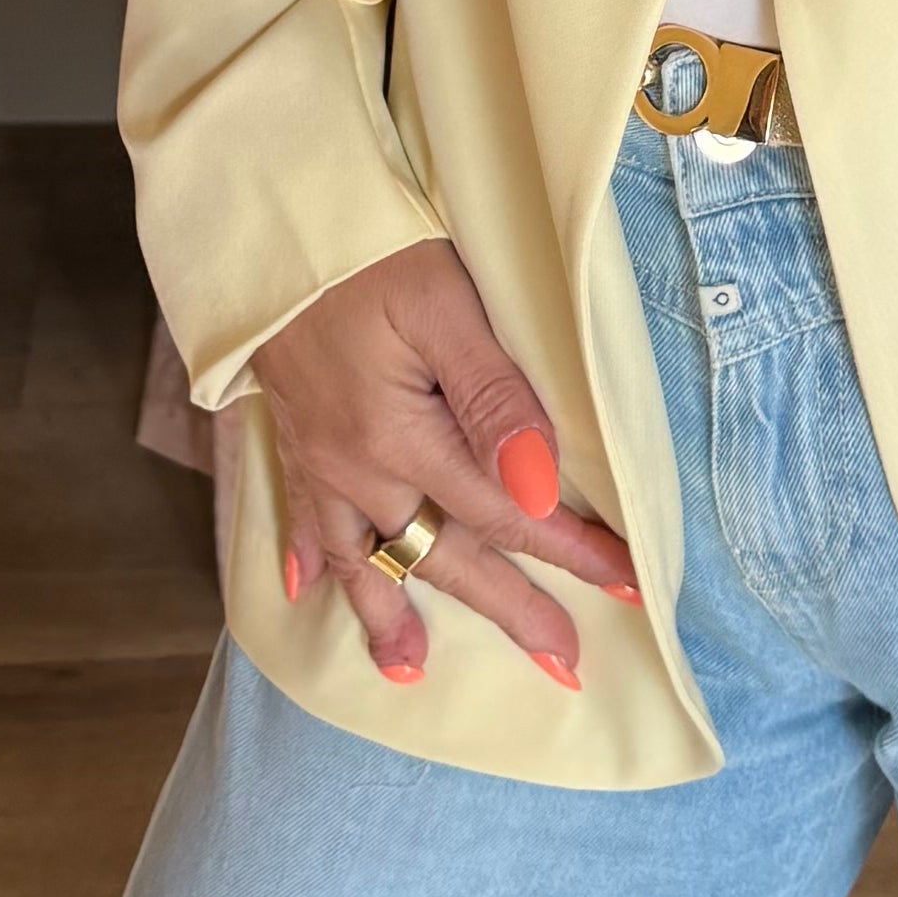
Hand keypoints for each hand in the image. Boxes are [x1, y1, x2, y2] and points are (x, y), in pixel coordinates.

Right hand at [245, 239, 640, 695]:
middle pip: (445, 555)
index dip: (568, 550)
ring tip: (409, 673)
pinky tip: (306, 590)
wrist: (270, 224)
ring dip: (389, 617)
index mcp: (400, 440)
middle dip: (508, 610)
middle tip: (562, 664)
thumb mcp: (445, 306)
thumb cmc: (370, 249)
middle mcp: (356, 468)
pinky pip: (300, 520)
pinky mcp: (293, 437)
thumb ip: (494, 398)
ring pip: (366, 557)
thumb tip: (542, 487)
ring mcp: (319, 459)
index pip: (504, 513)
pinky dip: (310, 560)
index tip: (627, 584)